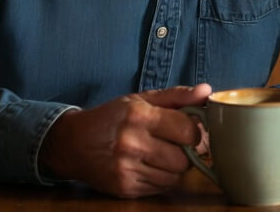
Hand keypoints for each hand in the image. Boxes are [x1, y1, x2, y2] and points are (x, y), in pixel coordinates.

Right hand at [39, 84, 211, 197]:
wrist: (73, 143)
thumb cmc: (112, 118)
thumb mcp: (141, 99)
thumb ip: (176, 96)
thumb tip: (207, 91)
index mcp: (139, 115)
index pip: (187, 130)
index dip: (194, 131)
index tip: (188, 130)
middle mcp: (131, 143)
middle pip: (183, 158)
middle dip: (185, 152)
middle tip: (175, 145)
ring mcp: (126, 168)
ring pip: (174, 177)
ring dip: (174, 168)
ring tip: (161, 155)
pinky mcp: (124, 187)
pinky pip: (159, 188)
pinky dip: (160, 179)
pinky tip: (148, 166)